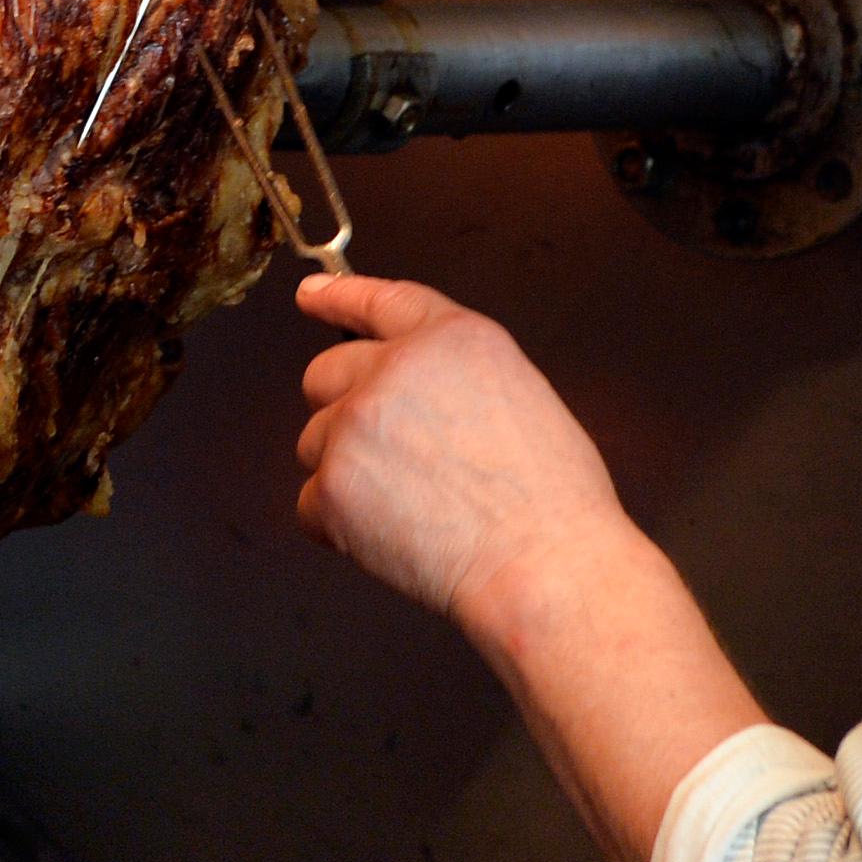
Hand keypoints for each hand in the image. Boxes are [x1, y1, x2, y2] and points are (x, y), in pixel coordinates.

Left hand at [292, 270, 629, 635]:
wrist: (544, 565)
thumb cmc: (550, 500)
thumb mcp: (518, 393)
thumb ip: (450, 374)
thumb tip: (409, 392)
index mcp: (451, 338)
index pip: (380, 301)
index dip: (339, 296)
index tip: (312, 296)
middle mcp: (395, 369)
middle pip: (325, 375)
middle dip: (343, 411)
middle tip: (389, 457)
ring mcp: (356, 425)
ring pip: (315, 442)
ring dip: (346, 473)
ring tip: (414, 507)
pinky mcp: (333, 485)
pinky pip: (311, 505)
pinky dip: (339, 527)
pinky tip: (394, 536)